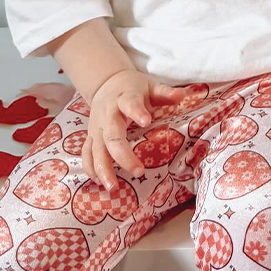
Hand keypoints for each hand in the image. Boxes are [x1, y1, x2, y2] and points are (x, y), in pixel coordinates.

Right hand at [82, 70, 186, 190]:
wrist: (106, 83)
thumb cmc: (133, 88)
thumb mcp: (150, 86)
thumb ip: (165, 92)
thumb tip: (183, 94)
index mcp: (124, 98)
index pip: (130, 104)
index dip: (137, 112)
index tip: (146, 121)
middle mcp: (107, 114)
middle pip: (112, 135)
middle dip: (123, 155)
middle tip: (138, 171)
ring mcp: (96, 127)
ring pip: (96, 149)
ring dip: (102, 169)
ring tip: (112, 188)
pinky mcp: (91, 136)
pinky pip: (87, 153)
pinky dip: (90, 168)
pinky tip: (99, 183)